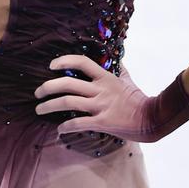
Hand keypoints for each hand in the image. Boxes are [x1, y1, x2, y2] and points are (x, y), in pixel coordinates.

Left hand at [34, 55, 188, 142]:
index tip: (51, 66)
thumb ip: (118, 69)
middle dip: (48, 87)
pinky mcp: (102, 122)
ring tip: (39, 109)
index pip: (81, 62)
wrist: (151, 118)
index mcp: (105, 77)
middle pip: (68, 84)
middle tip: (37, 93)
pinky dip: (65, 127)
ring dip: (49, 106)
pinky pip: (78, 123)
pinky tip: (59, 130)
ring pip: (68, 102)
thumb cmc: (138, 98)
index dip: (64, 61)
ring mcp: (100, 106)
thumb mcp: (127, 79)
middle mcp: (100, 90)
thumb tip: (116, 57)